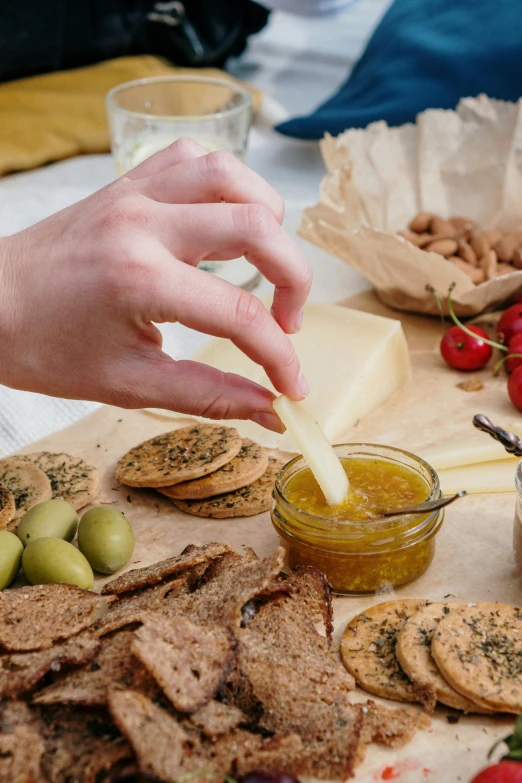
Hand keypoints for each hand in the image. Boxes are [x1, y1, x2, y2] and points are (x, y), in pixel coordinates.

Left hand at [0, 140, 311, 431]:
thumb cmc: (46, 347)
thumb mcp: (128, 384)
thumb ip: (207, 396)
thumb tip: (268, 409)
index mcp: (138, 279)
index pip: (240, 314)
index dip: (279, 357)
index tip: (292, 386)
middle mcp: (142, 223)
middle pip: (257, 227)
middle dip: (294, 280)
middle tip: (286, 323)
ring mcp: (135, 192)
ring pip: (233, 177)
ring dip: (269, 221)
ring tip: (266, 266)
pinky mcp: (129, 182)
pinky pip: (196, 159)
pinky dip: (229, 186)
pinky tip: (227, 222)